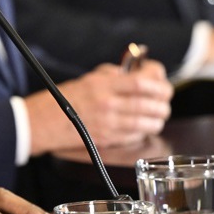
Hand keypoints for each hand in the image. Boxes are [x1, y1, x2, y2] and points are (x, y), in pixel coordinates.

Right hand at [25, 62, 172, 154]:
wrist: (47, 121)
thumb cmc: (67, 97)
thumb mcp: (91, 78)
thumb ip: (117, 75)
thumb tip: (142, 73)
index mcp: (103, 86)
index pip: (140, 83)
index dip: (158, 81)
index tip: (161, 79)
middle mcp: (107, 106)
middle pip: (149, 104)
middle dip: (164, 101)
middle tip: (166, 97)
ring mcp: (109, 125)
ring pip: (148, 123)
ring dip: (159, 118)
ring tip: (159, 113)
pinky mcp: (108, 140)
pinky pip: (136, 136)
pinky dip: (145, 130)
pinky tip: (144, 124)